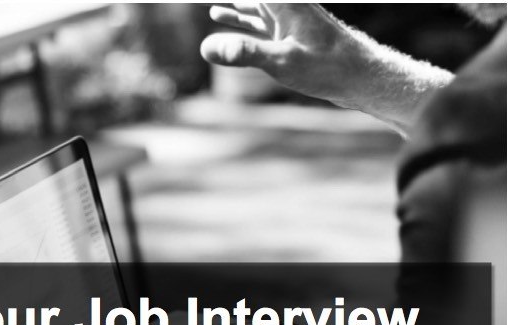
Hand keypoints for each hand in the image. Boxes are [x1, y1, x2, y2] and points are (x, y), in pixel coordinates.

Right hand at [199, 3, 452, 134]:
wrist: (362, 76)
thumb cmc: (328, 67)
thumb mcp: (283, 61)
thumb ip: (245, 53)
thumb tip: (207, 48)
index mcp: (285, 2)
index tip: (205, 2)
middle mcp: (285, 4)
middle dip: (231, 0)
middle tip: (201, 2)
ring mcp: (285, 16)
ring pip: (249, 3)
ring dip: (228, 2)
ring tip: (205, 2)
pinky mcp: (286, 31)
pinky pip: (254, 17)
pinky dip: (237, 14)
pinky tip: (222, 14)